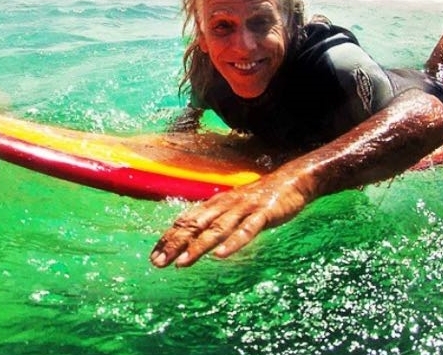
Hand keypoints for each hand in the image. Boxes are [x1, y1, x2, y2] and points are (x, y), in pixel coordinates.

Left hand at [149, 172, 312, 267]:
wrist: (289, 180)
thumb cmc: (257, 199)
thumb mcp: (231, 207)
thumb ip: (214, 220)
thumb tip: (192, 236)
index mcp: (215, 204)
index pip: (185, 221)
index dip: (169, 237)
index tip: (154, 255)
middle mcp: (224, 205)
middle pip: (195, 225)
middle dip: (175, 244)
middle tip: (158, 263)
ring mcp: (243, 209)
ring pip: (217, 229)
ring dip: (198, 246)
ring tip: (182, 263)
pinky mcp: (263, 214)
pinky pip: (247, 230)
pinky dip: (233, 243)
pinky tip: (221, 255)